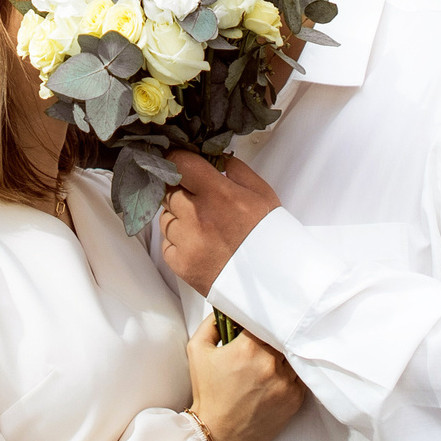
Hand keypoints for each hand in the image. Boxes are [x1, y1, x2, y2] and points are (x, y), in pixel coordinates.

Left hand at [161, 153, 281, 295]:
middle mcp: (198, 216)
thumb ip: (236, 170)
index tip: (178, 162)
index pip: (181, 164)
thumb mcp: (262, 194)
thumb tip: (215, 157)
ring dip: (177, 218)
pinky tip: (198, 246)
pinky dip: (177, 243)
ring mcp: (187, 242)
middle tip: (196, 201)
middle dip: (179, 192)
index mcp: (219, 194)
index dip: (176, 159)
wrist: (274, 282)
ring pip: (165, 218)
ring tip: (201, 228)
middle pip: (169, 191)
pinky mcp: (181, 265)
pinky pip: (166, 244)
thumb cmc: (269, 235)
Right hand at [185, 311, 302, 440]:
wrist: (218, 434)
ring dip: (284, 355)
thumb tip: (224, 311)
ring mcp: (286, 382)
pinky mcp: (294, 399)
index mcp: (248, 347)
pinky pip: (300, 377)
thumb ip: (210, 324)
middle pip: (281, 337)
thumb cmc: (207, 393)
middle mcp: (271, 363)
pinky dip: (292, 373)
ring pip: (293, 356)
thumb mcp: (197, 351)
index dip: (260, 321)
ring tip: (272, 360)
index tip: (255, 326)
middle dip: (273, 337)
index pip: (264, 321)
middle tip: (265, 341)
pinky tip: (279, 376)